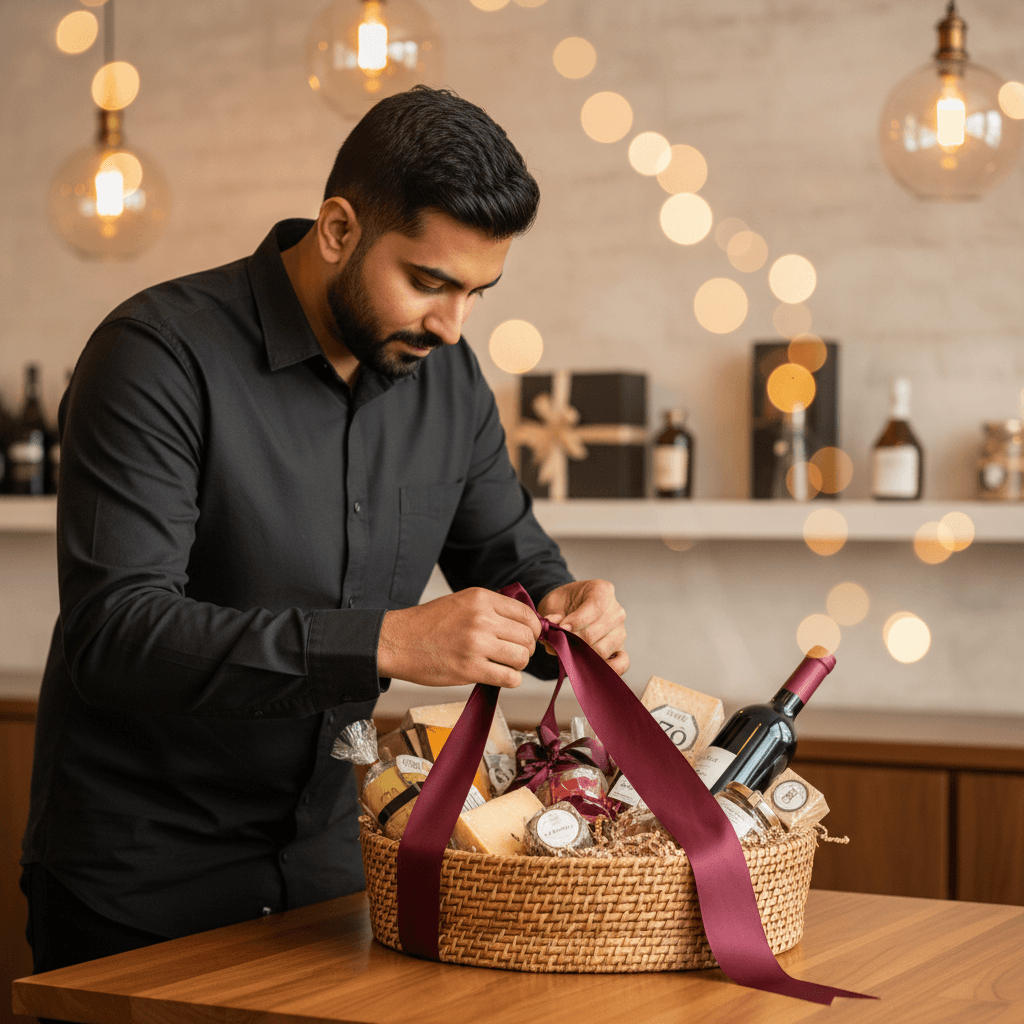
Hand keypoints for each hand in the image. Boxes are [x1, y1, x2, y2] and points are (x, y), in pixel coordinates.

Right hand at [377, 588, 541, 688]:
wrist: (398, 641)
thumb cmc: (428, 624)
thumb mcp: (462, 602)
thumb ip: (492, 609)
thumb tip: (525, 624)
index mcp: (481, 599)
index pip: (526, 614)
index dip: (533, 629)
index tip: (528, 637)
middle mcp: (481, 618)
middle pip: (527, 637)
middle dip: (526, 649)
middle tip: (514, 654)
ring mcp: (476, 644)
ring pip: (521, 658)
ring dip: (518, 665)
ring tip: (504, 665)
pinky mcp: (469, 669)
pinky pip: (509, 678)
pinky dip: (510, 680)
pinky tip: (499, 676)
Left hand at [537, 579, 628, 676]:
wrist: (568, 609)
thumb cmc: (562, 604)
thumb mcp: (553, 604)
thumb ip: (552, 617)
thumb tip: (553, 631)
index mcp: (603, 591)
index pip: (595, 607)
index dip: (577, 620)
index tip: (562, 627)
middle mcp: (616, 611)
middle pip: (595, 632)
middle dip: (573, 640)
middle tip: (560, 641)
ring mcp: (620, 631)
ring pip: (601, 650)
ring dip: (581, 654)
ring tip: (569, 650)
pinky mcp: (620, 649)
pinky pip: (622, 663)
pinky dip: (606, 668)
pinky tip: (589, 665)